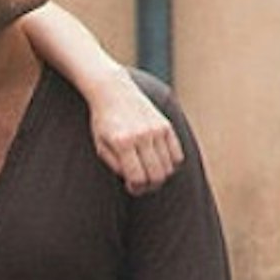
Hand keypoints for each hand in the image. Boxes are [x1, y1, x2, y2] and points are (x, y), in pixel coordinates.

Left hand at [88, 76, 182, 191]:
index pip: (138, 178)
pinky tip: (159, 160)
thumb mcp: (101, 145)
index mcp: (122, 142)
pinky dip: (171, 164)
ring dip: (160, 175)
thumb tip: (136, 183)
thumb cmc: (104, 121)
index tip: (131, 186)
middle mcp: (142, 136)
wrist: (113, 90)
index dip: (135, 188)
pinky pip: (177, 156)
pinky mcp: (166, 125)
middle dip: (150, 185)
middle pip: (156, 175)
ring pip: (169, 168)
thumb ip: (116, 166)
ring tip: (149, 171)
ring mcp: (156, 130)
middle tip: (142, 183)